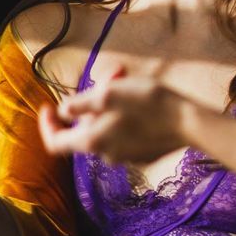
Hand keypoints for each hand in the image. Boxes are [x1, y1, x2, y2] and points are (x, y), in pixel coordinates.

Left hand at [37, 58, 194, 167]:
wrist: (189, 123)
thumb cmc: (147, 104)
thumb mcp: (108, 94)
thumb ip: (79, 104)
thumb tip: (63, 111)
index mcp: (91, 142)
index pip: (55, 143)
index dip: (47, 125)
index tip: (48, 106)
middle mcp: (105, 155)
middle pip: (83, 131)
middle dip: (88, 104)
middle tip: (107, 78)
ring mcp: (125, 157)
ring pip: (105, 131)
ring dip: (109, 107)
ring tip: (127, 84)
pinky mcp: (143, 155)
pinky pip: (124, 135)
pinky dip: (124, 118)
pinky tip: (142, 102)